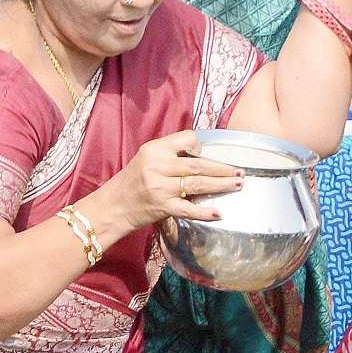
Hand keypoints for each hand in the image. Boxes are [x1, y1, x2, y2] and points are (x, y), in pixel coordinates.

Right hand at [91, 132, 243, 232]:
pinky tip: (219, 213)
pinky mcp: (162, 207)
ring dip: (221, 185)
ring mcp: (160, 187)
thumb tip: (204, 154)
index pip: (187, 139)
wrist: (111, 207)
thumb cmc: (132, 182)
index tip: (207, 155)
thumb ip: (171, 154)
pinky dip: (205, 212)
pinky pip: (188, 209)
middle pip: (198, 164)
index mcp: (154, 150)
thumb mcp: (147, 159)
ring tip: (237, 185)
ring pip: (197, 184)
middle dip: (222, 168)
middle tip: (240, 171)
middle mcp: (157, 166)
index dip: (200, 146)